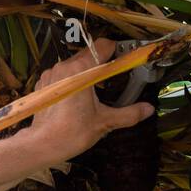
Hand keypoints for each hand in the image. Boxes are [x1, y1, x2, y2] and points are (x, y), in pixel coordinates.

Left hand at [24, 39, 154, 166]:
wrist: (41, 145)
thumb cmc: (72, 132)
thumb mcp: (105, 122)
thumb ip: (129, 114)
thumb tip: (149, 109)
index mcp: (81, 70)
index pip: (103, 46)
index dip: (116, 51)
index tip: (124, 61)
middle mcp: (64, 66)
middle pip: (88, 54)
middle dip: (102, 64)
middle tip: (112, 80)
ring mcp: (51, 74)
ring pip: (74, 64)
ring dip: (86, 73)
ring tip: (94, 92)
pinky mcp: (43, 84)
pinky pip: (61, 75)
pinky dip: (71, 81)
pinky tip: (76, 98)